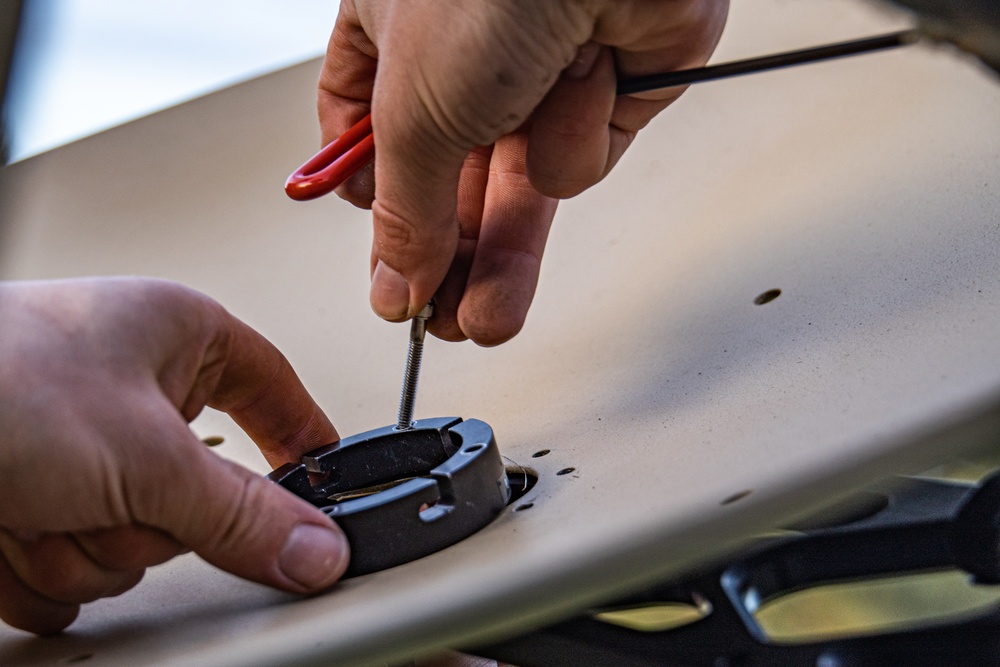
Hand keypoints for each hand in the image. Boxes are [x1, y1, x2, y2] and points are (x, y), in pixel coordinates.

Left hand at [0, 278, 347, 634]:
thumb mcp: (145, 456)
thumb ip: (244, 516)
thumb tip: (317, 548)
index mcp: (175, 336)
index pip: (274, 390)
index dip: (302, 441)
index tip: (325, 491)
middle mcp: (127, 388)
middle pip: (199, 492)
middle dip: (147, 518)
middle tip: (115, 495)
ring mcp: (75, 447)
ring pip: (134, 543)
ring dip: (85, 546)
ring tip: (40, 504)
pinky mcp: (29, 499)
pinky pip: (72, 571)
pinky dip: (39, 569)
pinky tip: (7, 529)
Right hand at [319, 0, 727, 344]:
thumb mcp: (413, 111)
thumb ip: (405, 210)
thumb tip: (397, 282)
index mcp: (395, 29)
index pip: (364, 121)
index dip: (371, 195)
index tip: (382, 257)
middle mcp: (468, 49)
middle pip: (450, 178)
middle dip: (450, 257)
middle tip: (440, 319)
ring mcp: (541, 69)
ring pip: (520, 186)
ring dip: (506, 249)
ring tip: (487, 317)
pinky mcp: (609, 88)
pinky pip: (580, 155)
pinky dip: (578, 138)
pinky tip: (576, 93)